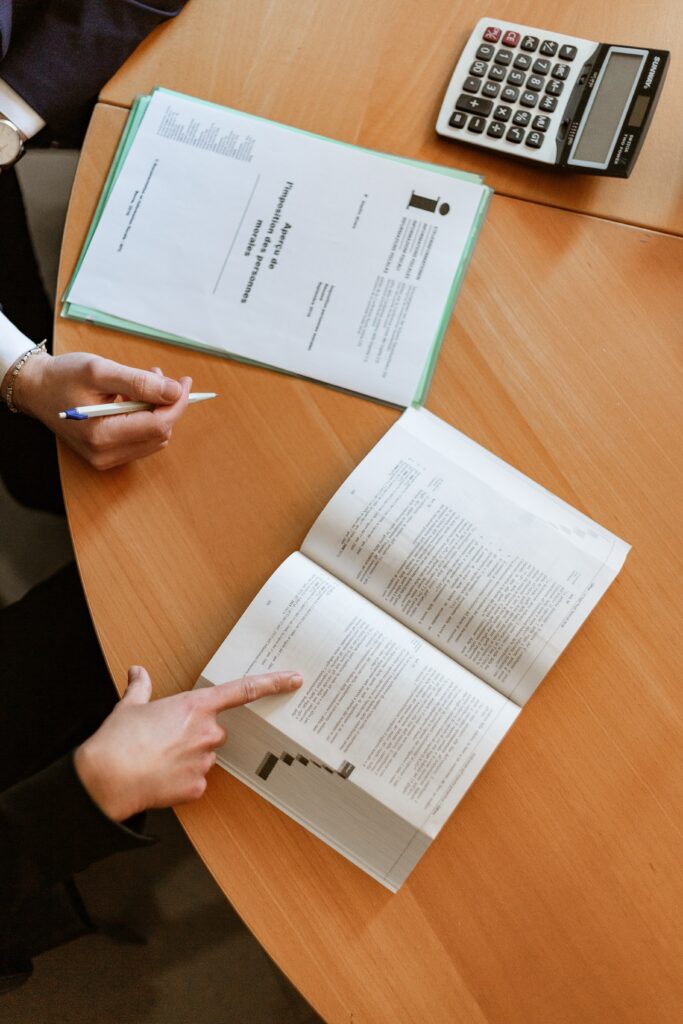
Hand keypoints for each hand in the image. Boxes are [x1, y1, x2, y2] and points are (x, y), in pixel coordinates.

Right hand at [12, 351, 190, 468]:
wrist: (37, 390)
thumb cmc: (63, 377)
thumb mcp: (100, 371)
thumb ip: (139, 383)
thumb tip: (174, 391)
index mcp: (102, 435)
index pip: (158, 425)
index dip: (177, 403)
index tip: (183, 382)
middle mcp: (105, 454)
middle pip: (160, 433)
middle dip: (166, 404)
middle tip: (157, 375)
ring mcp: (106, 458)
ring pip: (155, 438)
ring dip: (157, 410)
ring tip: (142, 384)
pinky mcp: (108, 455)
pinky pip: (142, 440)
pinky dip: (146, 418)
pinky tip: (134, 399)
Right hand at [74, 666, 303, 820]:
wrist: (105, 779)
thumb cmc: (117, 741)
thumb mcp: (129, 706)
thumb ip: (141, 687)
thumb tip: (138, 672)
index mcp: (195, 707)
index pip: (243, 690)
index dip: (272, 682)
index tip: (293, 679)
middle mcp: (207, 732)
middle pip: (215, 731)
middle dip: (196, 735)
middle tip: (166, 740)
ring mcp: (205, 762)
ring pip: (205, 757)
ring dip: (188, 758)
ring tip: (156, 760)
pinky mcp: (198, 788)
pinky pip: (196, 781)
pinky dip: (181, 780)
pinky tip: (159, 778)